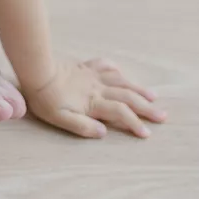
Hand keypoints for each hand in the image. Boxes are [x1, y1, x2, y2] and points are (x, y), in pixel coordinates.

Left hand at [25, 58, 165, 138]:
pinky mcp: (84, 66)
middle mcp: (98, 88)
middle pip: (128, 97)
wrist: (35, 70)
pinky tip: (121, 73)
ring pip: (121, 81)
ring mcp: (92, 75)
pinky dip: (116, 70)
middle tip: (163, 116)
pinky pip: (104, 65)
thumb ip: (83, 127)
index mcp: (93, 103)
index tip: (147, 133)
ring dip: (138, 88)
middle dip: (147, 107)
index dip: (135, 123)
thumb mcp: (60, 119)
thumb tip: (104, 132)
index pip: (121, 114)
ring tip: (153, 96)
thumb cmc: (45, 99)